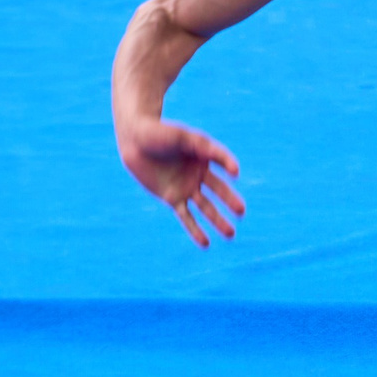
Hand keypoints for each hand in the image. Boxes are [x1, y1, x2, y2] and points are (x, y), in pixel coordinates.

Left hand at [118, 119, 245, 246]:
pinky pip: (186, 216)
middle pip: (218, 189)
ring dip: (218, 221)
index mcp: (204, 154)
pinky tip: (206, 244)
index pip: (222, 160)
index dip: (228, 164)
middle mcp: (198, 172)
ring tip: (231, 234)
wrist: (134, 140)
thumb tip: (233, 169)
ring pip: (205, 207)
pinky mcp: (172, 198)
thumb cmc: (159, 133)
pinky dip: (195, 230)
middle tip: (241, 212)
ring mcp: (186, 186)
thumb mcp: (183, 138)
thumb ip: (206, 149)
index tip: (234, 172)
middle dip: (229, 200)